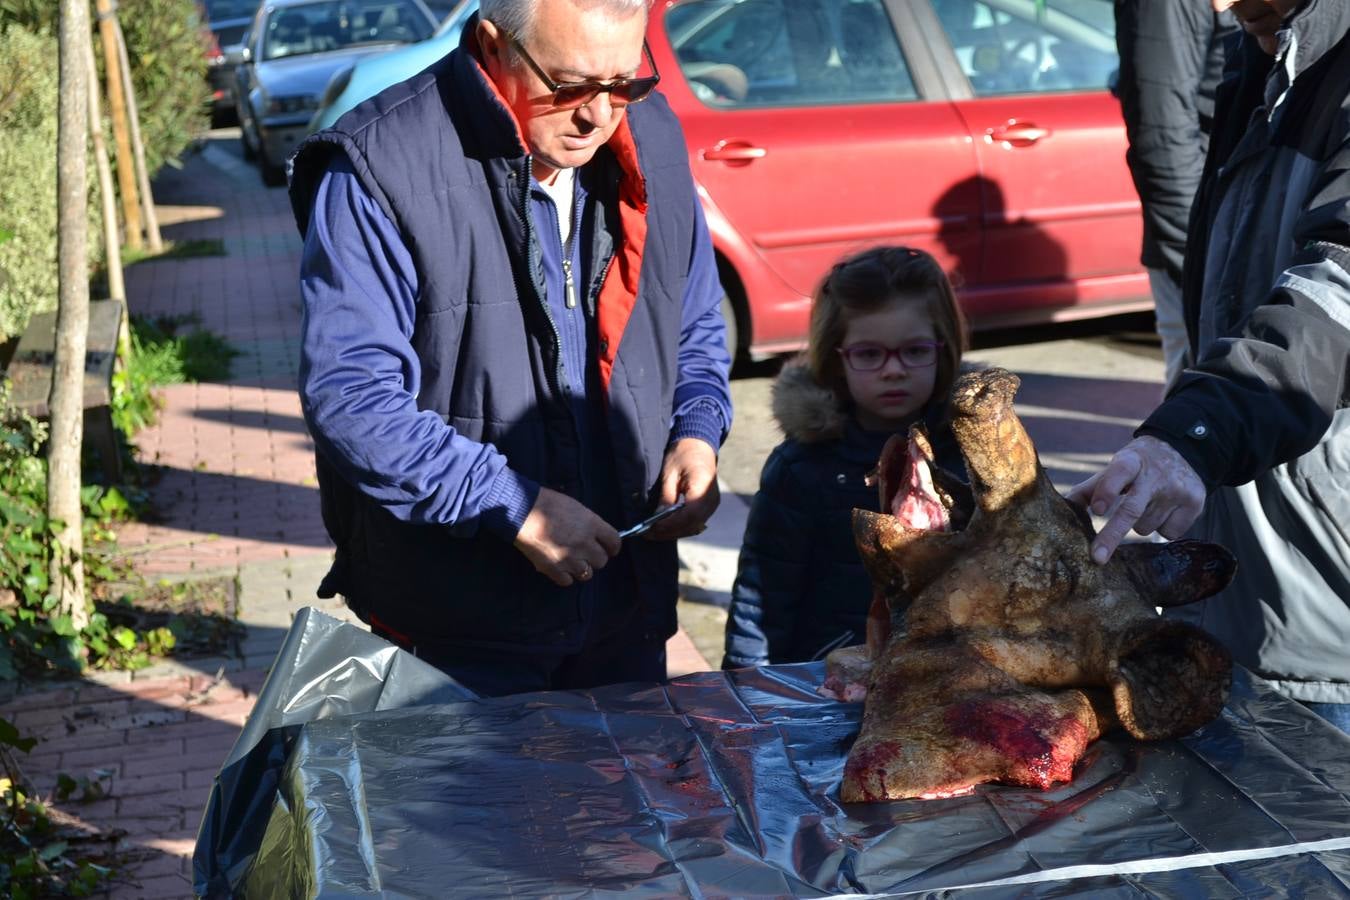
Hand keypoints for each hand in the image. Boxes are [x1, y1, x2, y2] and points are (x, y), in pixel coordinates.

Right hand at [513, 487, 620, 586]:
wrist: (521, 511)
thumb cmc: (547, 503)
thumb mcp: (576, 507)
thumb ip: (590, 523)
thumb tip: (597, 536)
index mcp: (592, 525)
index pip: (615, 542)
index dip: (612, 546)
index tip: (609, 548)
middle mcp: (584, 544)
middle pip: (602, 561)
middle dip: (596, 557)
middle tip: (587, 552)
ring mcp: (568, 558)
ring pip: (587, 574)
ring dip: (582, 568)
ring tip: (573, 560)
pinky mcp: (552, 568)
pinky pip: (567, 581)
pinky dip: (566, 576)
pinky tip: (561, 567)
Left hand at [646, 438, 719, 539]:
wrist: (699, 444)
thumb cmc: (683, 454)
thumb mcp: (670, 473)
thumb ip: (667, 497)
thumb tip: (658, 518)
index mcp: (703, 487)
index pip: (689, 514)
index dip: (671, 524)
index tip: (652, 528)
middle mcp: (712, 499)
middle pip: (692, 524)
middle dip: (669, 532)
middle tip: (648, 534)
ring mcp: (712, 503)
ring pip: (694, 526)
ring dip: (674, 532)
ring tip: (654, 533)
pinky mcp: (709, 505)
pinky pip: (696, 522)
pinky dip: (681, 527)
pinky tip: (666, 528)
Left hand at [1066, 435, 1205, 564]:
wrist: (1184, 450)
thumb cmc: (1138, 466)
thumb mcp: (1116, 468)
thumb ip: (1091, 488)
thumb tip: (1063, 509)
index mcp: (1130, 461)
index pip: (1117, 474)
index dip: (1107, 491)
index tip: (1096, 510)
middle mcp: (1155, 475)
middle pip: (1131, 510)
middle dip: (1112, 535)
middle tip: (1097, 557)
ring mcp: (1177, 489)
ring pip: (1146, 527)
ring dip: (1140, 525)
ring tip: (1147, 505)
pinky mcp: (1195, 502)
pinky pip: (1169, 533)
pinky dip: (1162, 528)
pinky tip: (1165, 511)